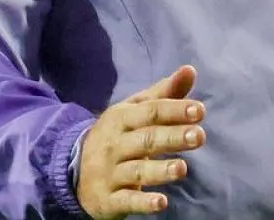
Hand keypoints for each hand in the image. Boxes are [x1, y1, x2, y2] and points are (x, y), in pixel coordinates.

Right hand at [75, 65, 205, 217]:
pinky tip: (161, 203)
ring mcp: (110, 173)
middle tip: (199, 136)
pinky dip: (143, 202)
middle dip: (172, 137)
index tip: (199, 110)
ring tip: (182, 168)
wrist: (73, 171)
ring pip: (136, 170)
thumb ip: (163, 93)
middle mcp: (114, 144)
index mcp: (121, 118)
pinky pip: (126, 200)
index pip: (150, 112)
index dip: (174, 110)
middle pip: (145, 139)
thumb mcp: (133, 111)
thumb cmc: (117, 136)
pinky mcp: (109, 199)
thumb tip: (190, 70)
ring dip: (159, 170)